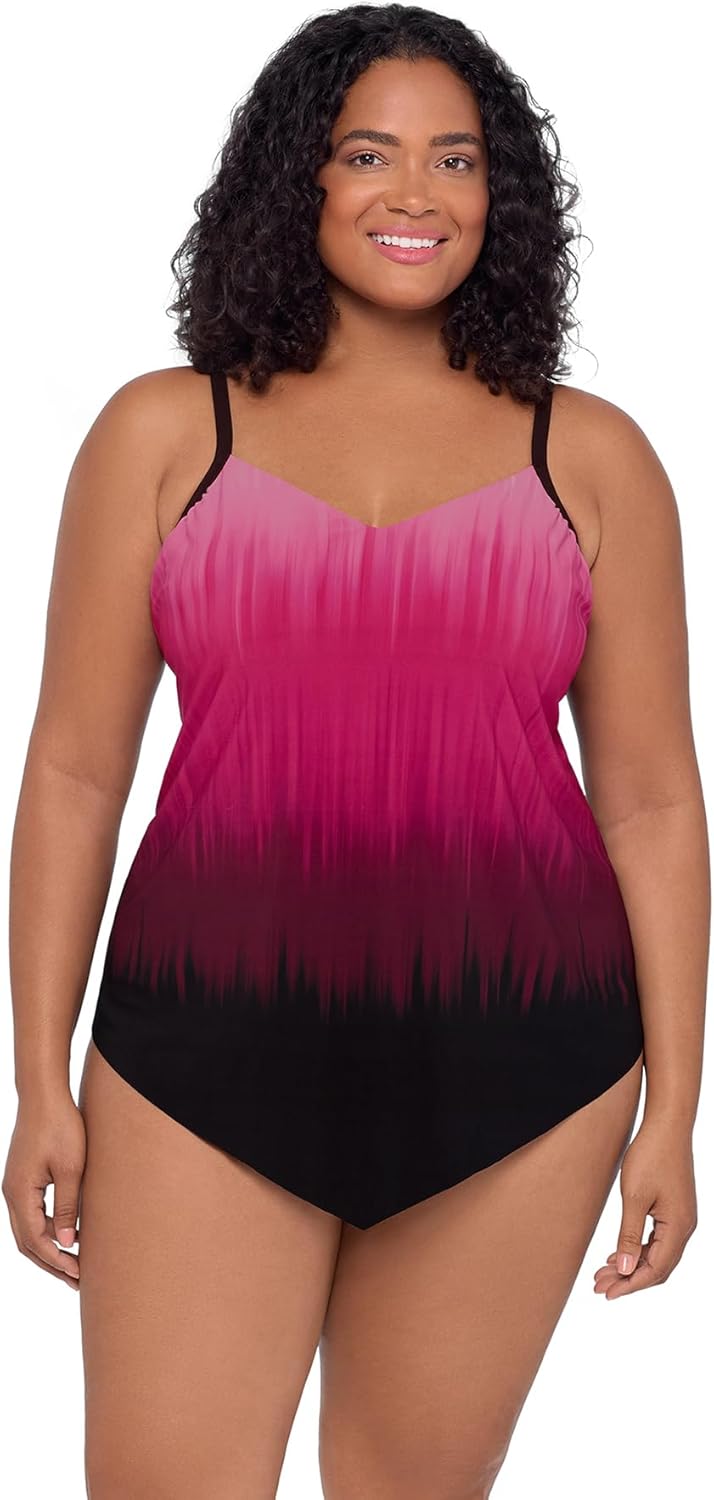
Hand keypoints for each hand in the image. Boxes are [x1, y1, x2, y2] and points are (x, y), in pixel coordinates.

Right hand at [2, 1090, 86, 1288]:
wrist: (44, 1095)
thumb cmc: (60, 1126)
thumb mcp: (71, 1169)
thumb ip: (69, 1207)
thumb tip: (67, 1243)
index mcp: (20, 1193)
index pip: (35, 1241)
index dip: (56, 1261)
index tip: (78, 1274)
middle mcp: (12, 1193)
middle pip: (27, 1241)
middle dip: (51, 1263)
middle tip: (77, 1279)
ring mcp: (15, 1186)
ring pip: (27, 1229)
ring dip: (48, 1247)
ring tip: (74, 1262)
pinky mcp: (22, 1178)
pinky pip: (31, 1213)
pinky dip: (46, 1229)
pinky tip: (67, 1233)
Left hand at [593, 1115, 696, 1298]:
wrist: (667, 1125)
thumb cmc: (651, 1155)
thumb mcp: (634, 1198)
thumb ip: (629, 1236)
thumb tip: (626, 1270)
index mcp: (678, 1227)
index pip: (656, 1270)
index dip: (631, 1285)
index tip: (607, 1293)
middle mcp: (685, 1227)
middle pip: (658, 1267)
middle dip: (629, 1279)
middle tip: (599, 1286)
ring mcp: (681, 1219)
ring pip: (657, 1255)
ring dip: (632, 1266)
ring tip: (603, 1273)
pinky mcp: (675, 1210)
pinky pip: (658, 1240)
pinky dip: (639, 1251)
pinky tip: (618, 1254)